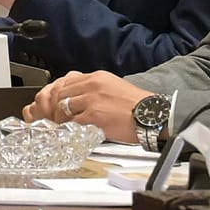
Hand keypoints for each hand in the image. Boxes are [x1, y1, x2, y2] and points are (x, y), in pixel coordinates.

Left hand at [23, 71, 152, 142]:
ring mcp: (92, 100)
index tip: (56, 103)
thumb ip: (95, 89)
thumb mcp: (114, 87)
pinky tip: (72, 132)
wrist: (153, 116)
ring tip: (64, 126)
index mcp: (96, 77)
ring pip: (63, 107)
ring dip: (60, 118)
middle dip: (55, 106)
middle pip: (60, 93)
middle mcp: (92, 85)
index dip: (58, 94)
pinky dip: (69, 128)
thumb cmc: (138, 106)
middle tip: (55, 117)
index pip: (66, 81)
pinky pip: (72, 122)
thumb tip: (79, 96)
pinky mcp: (94, 115)